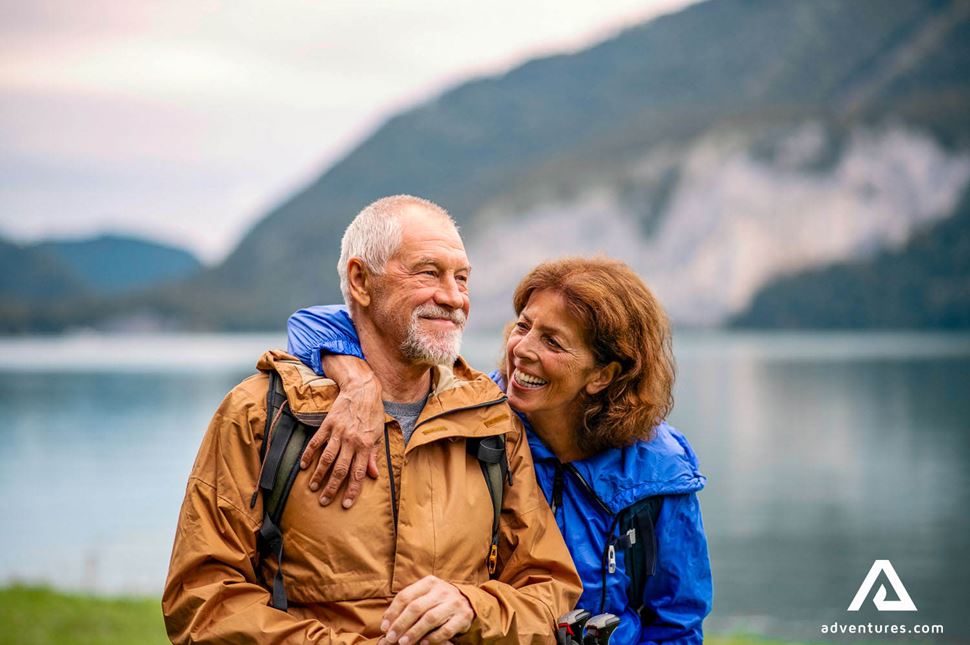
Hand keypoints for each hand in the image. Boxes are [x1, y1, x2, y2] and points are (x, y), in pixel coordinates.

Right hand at [301, 355, 383, 507]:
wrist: (362, 389)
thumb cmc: (373, 413)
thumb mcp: (379, 434)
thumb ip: (374, 456)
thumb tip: (373, 475)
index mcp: (366, 446)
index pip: (358, 473)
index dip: (352, 491)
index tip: (344, 504)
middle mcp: (352, 441)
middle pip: (340, 470)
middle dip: (332, 488)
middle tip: (324, 501)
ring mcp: (338, 433)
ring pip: (327, 459)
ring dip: (318, 475)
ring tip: (312, 487)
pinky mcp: (328, 424)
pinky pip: (316, 442)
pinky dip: (309, 454)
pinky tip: (303, 465)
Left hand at [378, 576, 473, 644]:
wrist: (468, 601)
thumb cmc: (438, 600)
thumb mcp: (424, 595)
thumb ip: (407, 604)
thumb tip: (386, 621)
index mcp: (429, 583)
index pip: (406, 596)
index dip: (393, 612)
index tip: (384, 627)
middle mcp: (442, 591)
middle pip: (416, 607)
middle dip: (401, 624)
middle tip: (391, 638)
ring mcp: (453, 603)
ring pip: (430, 618)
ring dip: (414, 632)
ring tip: (403, 642)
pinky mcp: (463, 617)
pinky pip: (446, 629)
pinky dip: (433, 638)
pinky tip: (423, 643)